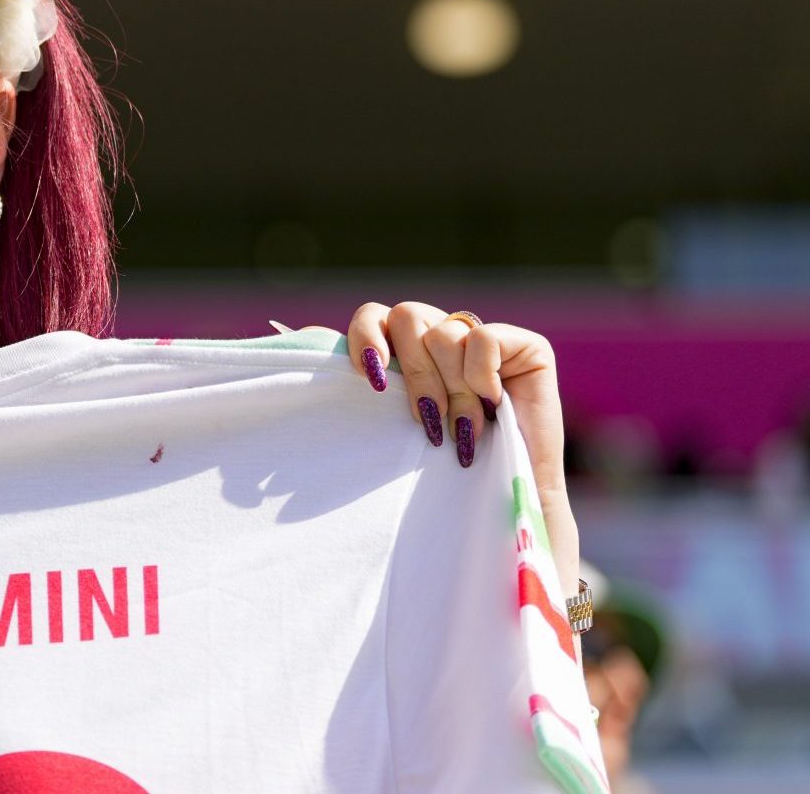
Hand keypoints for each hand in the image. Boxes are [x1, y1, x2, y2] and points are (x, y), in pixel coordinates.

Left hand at [321, 301, 578, 594]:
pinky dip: (482, 373)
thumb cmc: (439, 472)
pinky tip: (494, 402)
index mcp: (404, 351)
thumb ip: (359, 381)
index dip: (366, 338)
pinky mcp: (524, 345)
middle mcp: (439, 336)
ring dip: (453, 389)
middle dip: (415, 376)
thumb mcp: (388, 425)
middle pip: (407, 318)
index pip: (372, 315)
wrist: (503, 502)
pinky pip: (483, 337)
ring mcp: (481, 338)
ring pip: (444, 332)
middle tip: (427, 422)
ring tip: (465, 428)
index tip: (371, 380)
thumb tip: (294, 333)